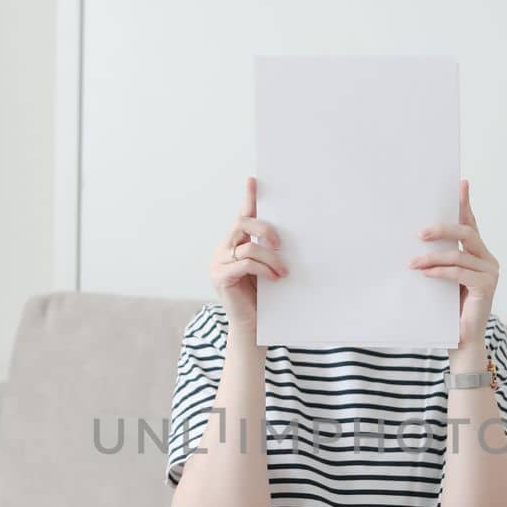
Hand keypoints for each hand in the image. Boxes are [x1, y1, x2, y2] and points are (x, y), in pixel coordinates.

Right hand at [210, 177, 286, 337]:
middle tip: (281, 243)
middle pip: (242, 223)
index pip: (242, 215)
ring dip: (270, 258)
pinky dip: (264, 269)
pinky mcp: (220, 276)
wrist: (252, 327)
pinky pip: (245, 263)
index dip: (248, 197)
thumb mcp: (267, 269)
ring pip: (247, 246)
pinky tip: (275, 279)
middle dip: (264, 228)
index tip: (254, 180)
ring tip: (283, 273)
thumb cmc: (262, 298)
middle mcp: (223, 249)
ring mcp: (218, 262)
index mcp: (234, 244)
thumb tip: (287, 236)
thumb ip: (268, 251)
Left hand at [410, 180, 499, 349]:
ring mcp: (490, 273)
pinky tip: (424, 273)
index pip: (470, 224)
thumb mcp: (442, 279)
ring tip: (412, 262)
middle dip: (443, 228)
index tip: (460, 183)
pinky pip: (459, 273)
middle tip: (420, 232)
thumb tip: (416, 240)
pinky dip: (440, 272)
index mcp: (479, 254)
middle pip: (467, 233)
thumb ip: (439, 260)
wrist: (461, 343)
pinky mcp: (486, 288)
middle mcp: (488, 260)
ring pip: (459, 255)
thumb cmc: (448, 311)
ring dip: (432, 257)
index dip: (465, 204)